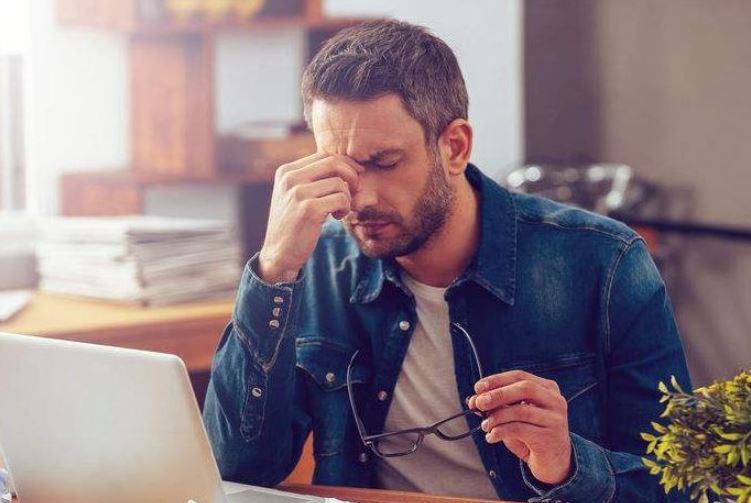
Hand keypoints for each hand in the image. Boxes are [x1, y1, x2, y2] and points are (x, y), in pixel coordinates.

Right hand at [258, 152, 363, 282]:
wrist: (279, 254)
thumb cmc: (293, 224)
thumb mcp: (295, 195)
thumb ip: (312, 178)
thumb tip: (346, 164)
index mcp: (286, 171)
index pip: (324, 155)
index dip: (345, 164)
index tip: (355, 176)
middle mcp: (290, 178)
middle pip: (333, 163)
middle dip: (352, 175)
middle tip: (357, 190)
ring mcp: (298, 193)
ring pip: (340, 183)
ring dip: (347, 198)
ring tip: (339, 210)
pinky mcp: (309, 209)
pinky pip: (341, 199)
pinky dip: (345, 208)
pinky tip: (337, 217)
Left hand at [468, 370, 572, 485]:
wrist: (554, 462)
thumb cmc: (531, 435)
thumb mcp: (514, 417)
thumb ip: (499, 405)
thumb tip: (475, 400)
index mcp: (547, 389)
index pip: (519, 376)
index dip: (497, 380)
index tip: (478, 388)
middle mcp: (554, 401)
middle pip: (524, 388)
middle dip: (498, 394)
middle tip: (479, 403)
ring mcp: (555, 418)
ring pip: (521, 410)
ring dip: (497, 417)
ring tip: (485, 426)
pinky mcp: (550, 437)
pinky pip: (520, 430)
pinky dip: (501, 431)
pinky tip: (491, 437)